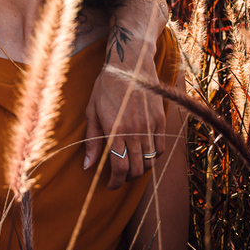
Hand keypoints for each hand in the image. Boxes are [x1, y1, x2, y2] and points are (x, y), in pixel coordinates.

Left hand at [82, 0, 168, 187]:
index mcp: (115, 130)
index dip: (115, 182)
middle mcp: (135, 131)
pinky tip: (142, 152)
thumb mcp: (92, 112)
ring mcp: (150, 126)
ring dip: (139, 168)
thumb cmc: (106, 87)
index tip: (110, 185)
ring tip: (129, 165)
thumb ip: (91, 141)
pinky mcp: (160, 120)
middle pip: (135, 168)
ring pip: (149, 161)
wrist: (130, 64)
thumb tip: (88, 166)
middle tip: (118, 176)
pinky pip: (160, 147)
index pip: (119, 168)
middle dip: (126, 178)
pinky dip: (151, 155)